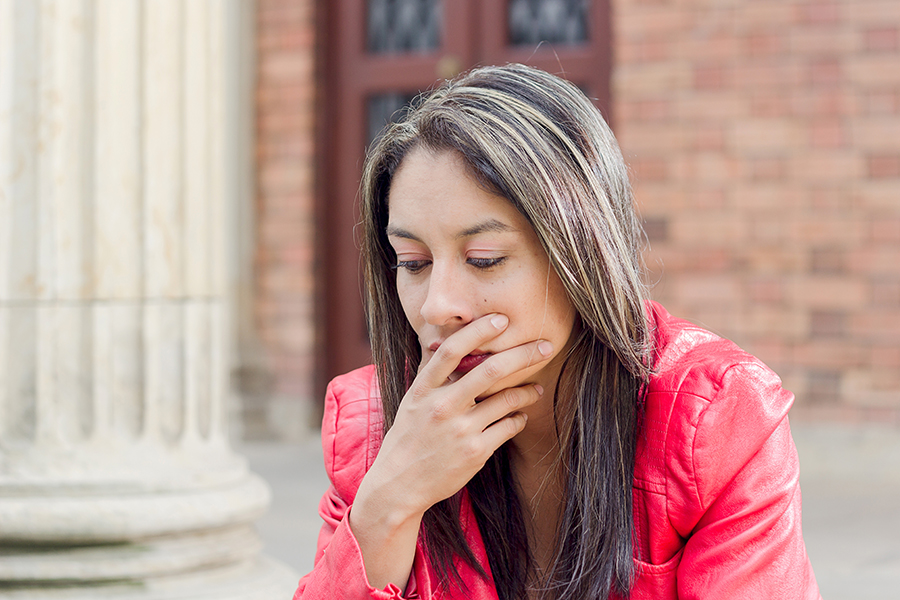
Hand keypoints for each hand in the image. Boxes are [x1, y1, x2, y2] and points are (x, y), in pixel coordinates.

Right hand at [348, 313, 552, 589]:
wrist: (397, 485)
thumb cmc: (407, 439)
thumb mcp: (411, 402)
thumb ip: (431, 376)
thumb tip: (442, 342)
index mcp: (423, 389)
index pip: (451, 350)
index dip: (477, 330)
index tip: (501, 319)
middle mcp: (442, 406)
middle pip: (490, 370)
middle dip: (522, 354)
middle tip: (544, 345)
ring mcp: (460, 430)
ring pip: (506, 400)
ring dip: (527, 391)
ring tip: (535, 388)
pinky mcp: (475, 452)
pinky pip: (508, 426)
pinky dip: (519, 417)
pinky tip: (520, 415)